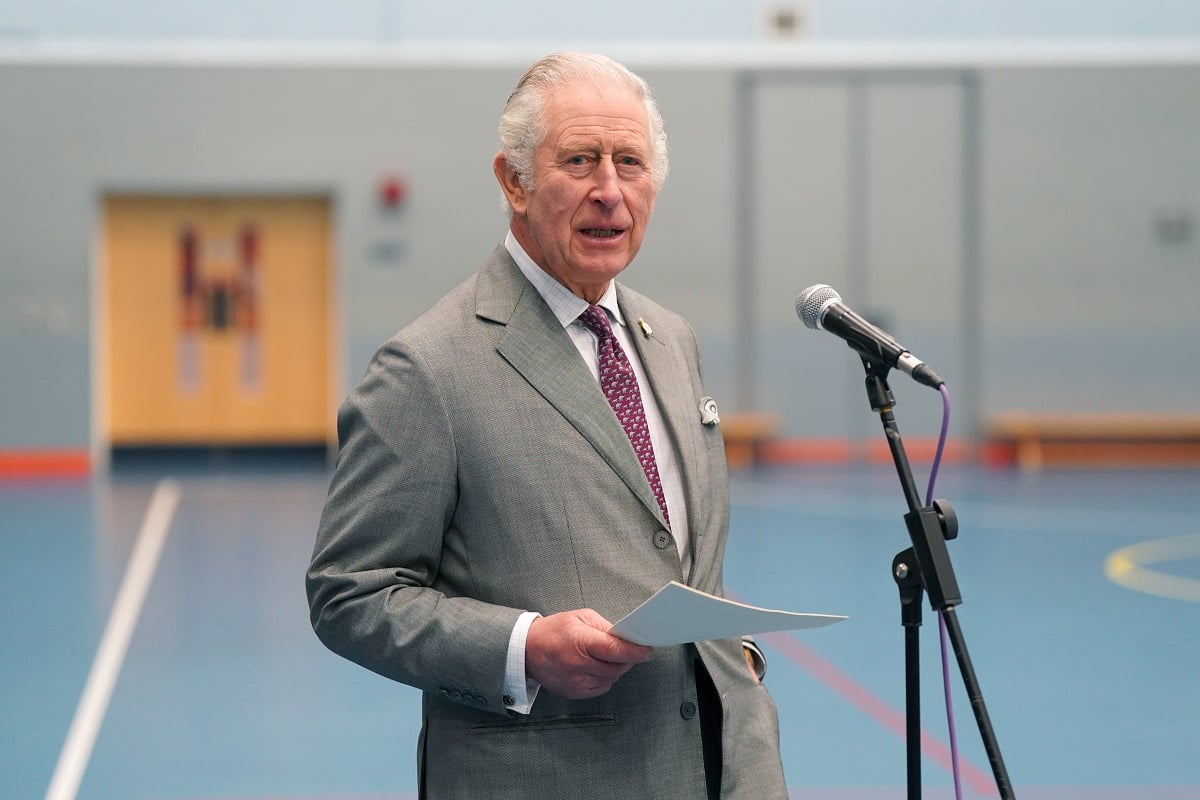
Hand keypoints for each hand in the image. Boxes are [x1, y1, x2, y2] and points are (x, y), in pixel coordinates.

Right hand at [525, 609, 652, 698]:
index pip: (615, 650)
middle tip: (627, 649)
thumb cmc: (554, 631)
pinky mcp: (575, 693)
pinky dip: (605, 677)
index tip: (648, 650)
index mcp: (581, 641)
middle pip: (617, 667)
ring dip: (616, 668)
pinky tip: (596, 666)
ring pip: (611, 678)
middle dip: (627, 658)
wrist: (527, 650)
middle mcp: (578, 664)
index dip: (635, 651)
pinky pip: (602, 687)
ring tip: (605, 656)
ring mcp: (576, 682)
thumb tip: (626, 637)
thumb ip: (605, 627)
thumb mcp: (581, 617)